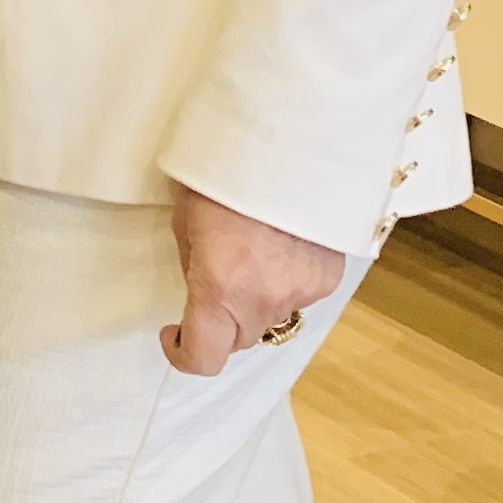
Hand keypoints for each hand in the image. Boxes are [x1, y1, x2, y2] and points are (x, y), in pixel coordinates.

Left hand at [160, 183, 343, 375]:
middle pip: (240, 339)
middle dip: (222, 322)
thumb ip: (195, 268)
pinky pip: (300, 296)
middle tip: (214, 281)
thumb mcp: (187, 222)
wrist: (290, 144)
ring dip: (258, 302)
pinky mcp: (328, 278)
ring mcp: (302, 292)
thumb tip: (203, 290)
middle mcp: (263, 301)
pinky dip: (288, 282)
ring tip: (253, 255)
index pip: (203, 358)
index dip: (183, 353)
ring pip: (273, 318)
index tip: (174, 332)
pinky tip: (283, 246)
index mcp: (219, 289)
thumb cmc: (223, 175)